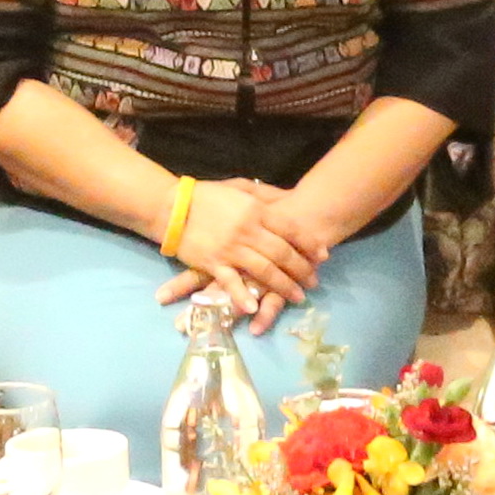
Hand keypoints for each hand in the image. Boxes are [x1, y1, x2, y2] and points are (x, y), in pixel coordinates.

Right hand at [160, 177, 326, 321]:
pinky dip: (243, 296)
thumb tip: (287, 199)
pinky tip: (255, 307)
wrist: (172, 206)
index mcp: (256, 211)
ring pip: (265, 271)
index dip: (310, 244)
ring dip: (284, 286)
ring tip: (297, 297)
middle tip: (314, 281)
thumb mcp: (240, 187)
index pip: (291, 229)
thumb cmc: (208, 196)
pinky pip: (232, 283)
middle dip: (302, 270)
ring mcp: (230, 249)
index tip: (323, 255)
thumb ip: (265, 195)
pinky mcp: (213, 263)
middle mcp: (248, 231)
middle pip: (283, 254)